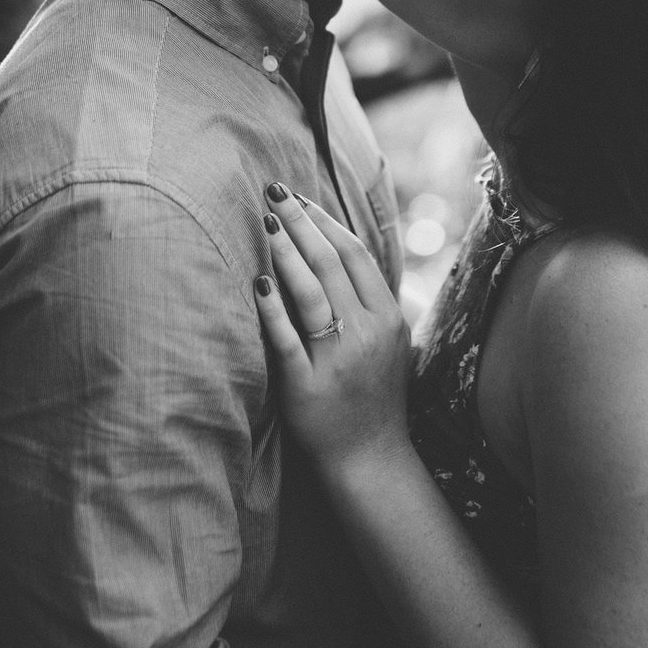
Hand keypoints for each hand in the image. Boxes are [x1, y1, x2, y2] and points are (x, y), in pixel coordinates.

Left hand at [253, 183, 415, 480]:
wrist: (370, 456)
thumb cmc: (374, 394)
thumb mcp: (390, 341)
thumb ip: (372, 300)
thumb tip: (342, 251)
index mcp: (387, 316)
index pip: (354, 254)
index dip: (325, 221)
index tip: (299, 197)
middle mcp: (366, 332)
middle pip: (330, 263)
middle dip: (300, 222)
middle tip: (272, 192)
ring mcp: (339, 359)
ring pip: (311, 293)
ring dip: (285, 253)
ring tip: (264, 223)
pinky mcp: (308, 386)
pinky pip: (287, 340)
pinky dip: (272, 309)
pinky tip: (257, 283)